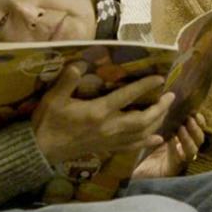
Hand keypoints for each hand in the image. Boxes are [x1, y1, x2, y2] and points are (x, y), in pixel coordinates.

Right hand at [32, 62, 174, 164]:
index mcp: (98, 112)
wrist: (41, 149)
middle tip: (171, 96)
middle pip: (142, 119)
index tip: (160, 78)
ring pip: (141, 134)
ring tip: (166, 111)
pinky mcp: (106, 149)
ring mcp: (109, 141)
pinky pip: (131, 147)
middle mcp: (109, 127)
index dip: (145, 86)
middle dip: (159, 108)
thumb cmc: (48, 121)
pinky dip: (146, 142)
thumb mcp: (54, 97)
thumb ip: (68, 79)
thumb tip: (81, 62)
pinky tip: (156, 139)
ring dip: (156, 123)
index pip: (127, 96)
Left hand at [132, 113, 204, 178]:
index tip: (195, 111)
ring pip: (193, 150)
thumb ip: (160, 121)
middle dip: (196, 128)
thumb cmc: (143, 151)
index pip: (197, 129)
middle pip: (199, 139)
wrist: (135, 172)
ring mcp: (180, 161)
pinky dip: (177, 148)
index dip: (199, 121)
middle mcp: (184, 150)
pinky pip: (180, 159)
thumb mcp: (152, 133)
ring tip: (182, 128)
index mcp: (182, 140)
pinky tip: (173, 140)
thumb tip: (162, 101)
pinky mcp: (173, 169)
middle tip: (190, 118)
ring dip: (189, 138)